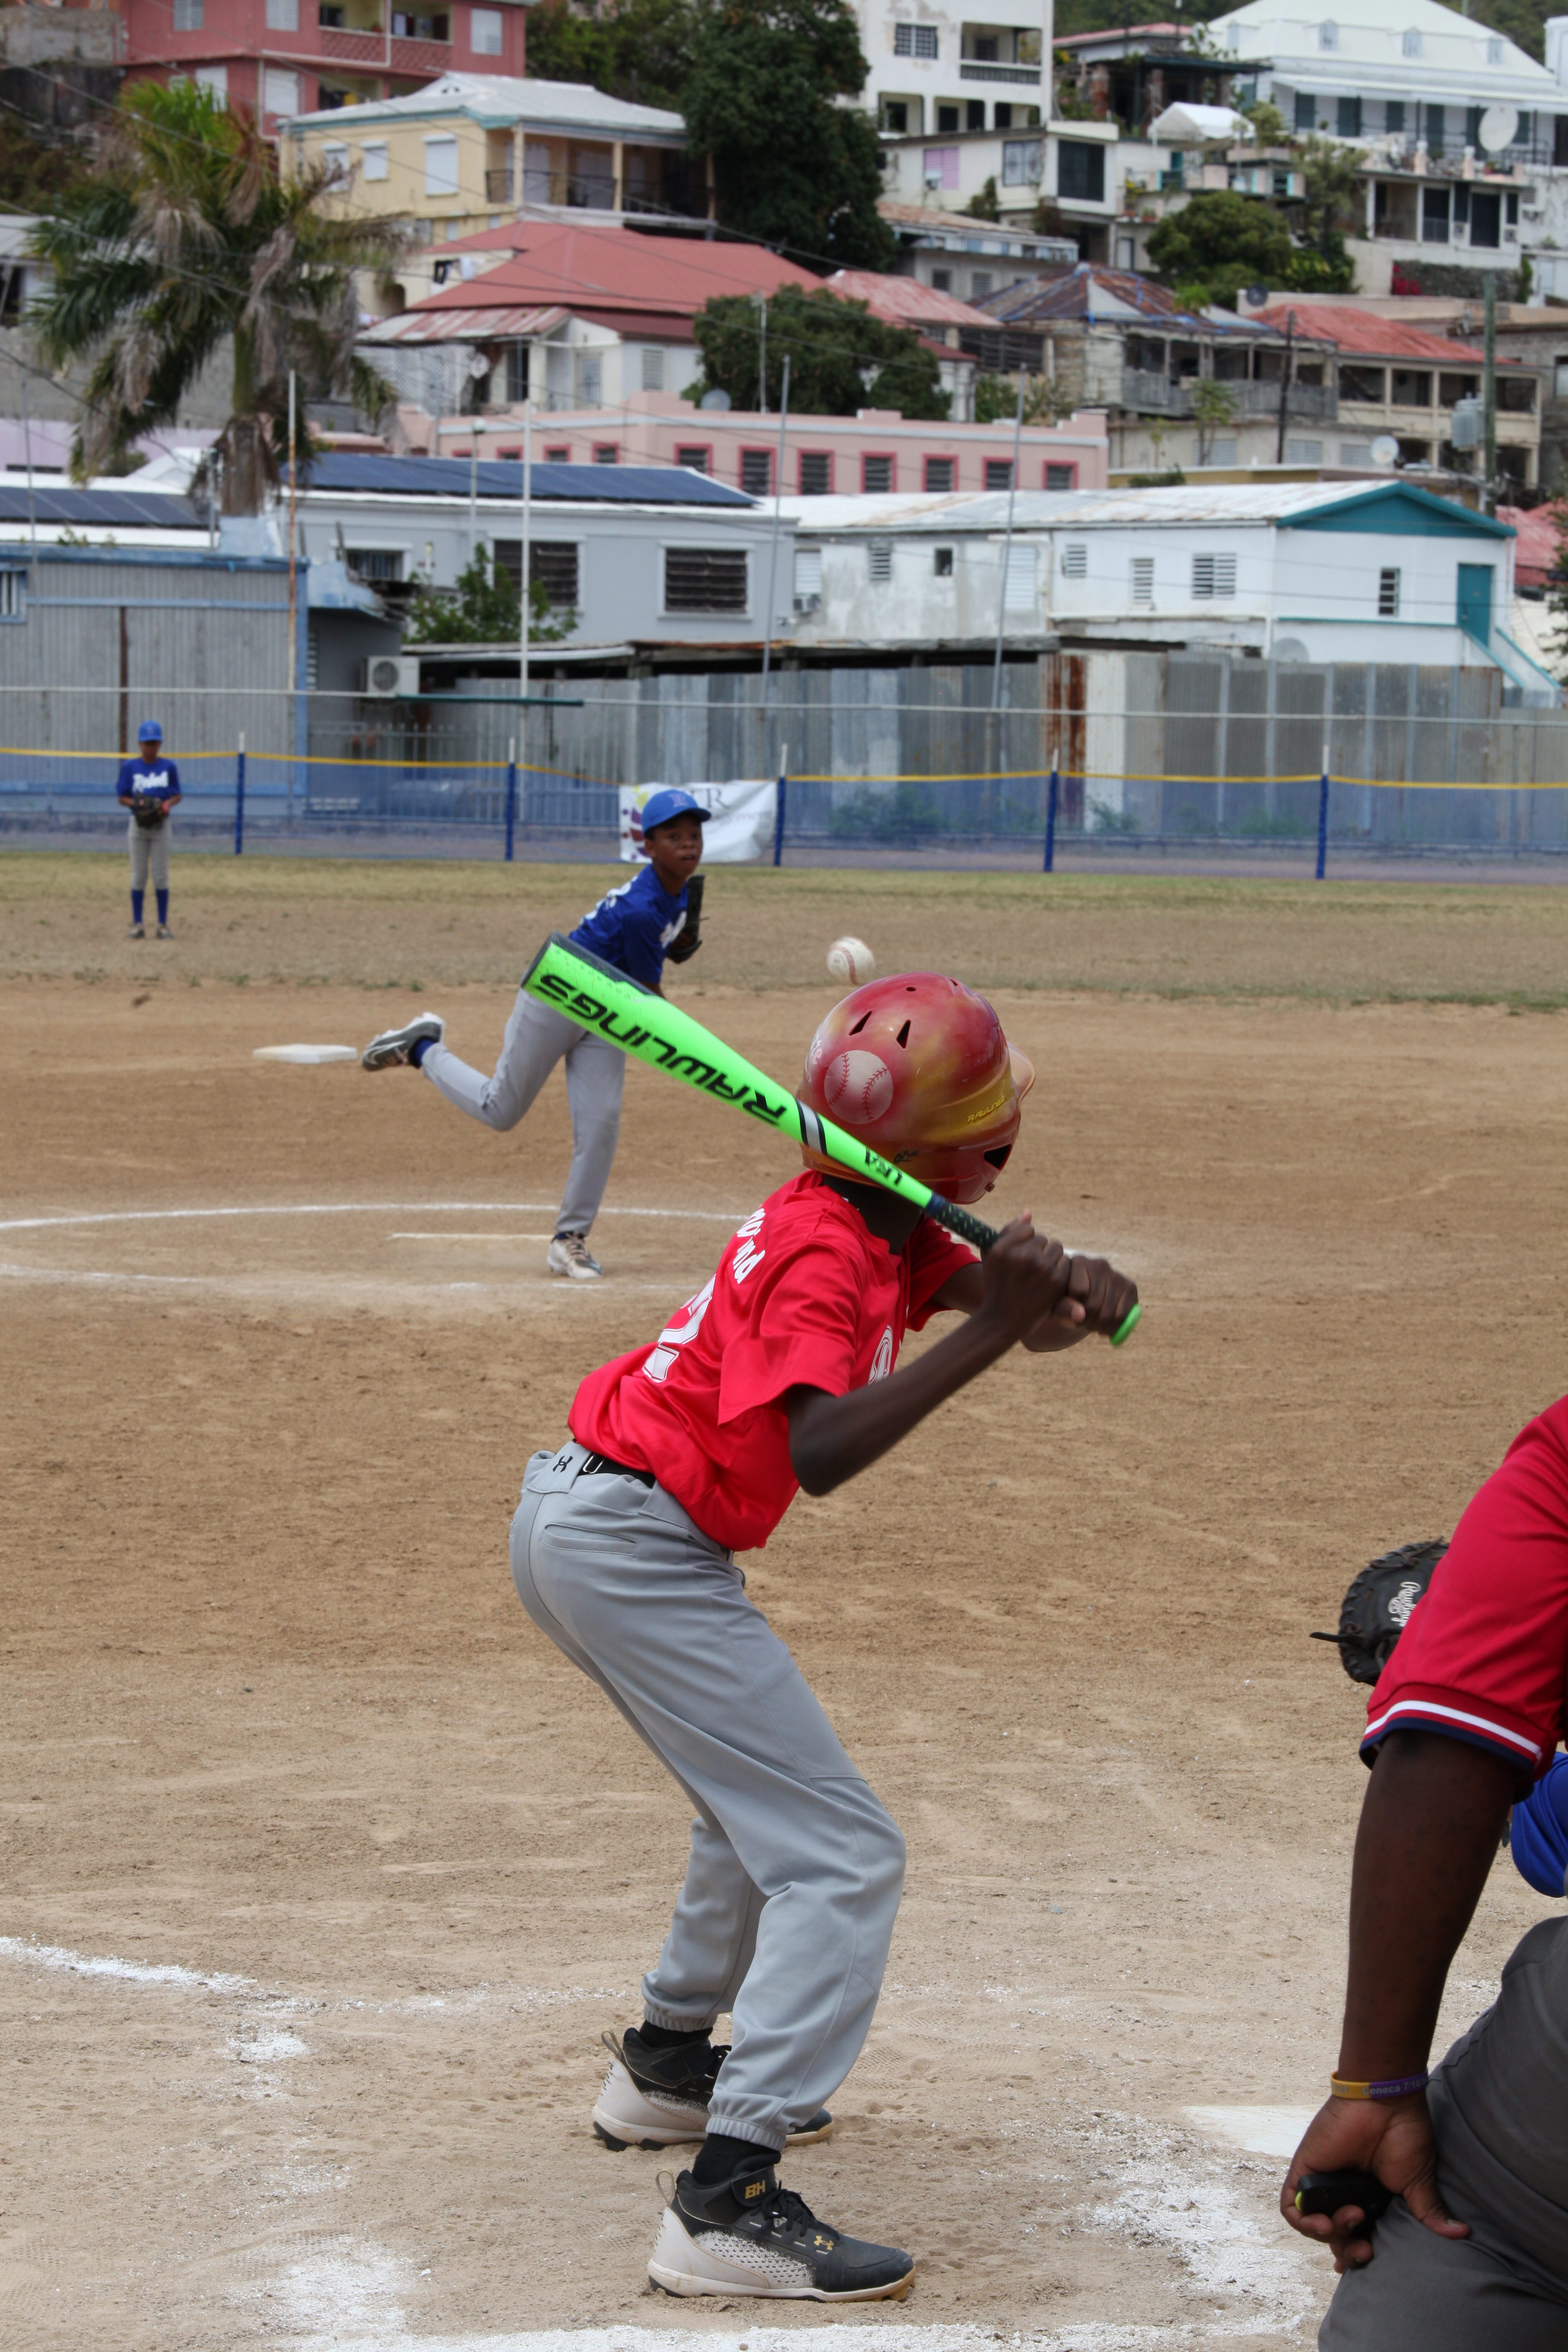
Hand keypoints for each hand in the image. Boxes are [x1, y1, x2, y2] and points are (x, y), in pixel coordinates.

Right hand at [972, 1216, 1073, 1348]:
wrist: (1003, 1319)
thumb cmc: (997, 1284)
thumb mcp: (992, 1256)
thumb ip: (1008, 1231)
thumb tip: (1029, 1212)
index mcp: (1003, 1247)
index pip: (1027, 1229)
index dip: (1025, 1242)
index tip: (1019, 1258)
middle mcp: (1022, 1255)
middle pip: (1042, 1238)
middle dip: (1038, 1251)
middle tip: (1029, 1270)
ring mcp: (1040, 1268)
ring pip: (1056, 1248)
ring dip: (1051, 1259)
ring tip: (1039, 1275)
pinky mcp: (1056, 1280)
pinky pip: (1065, 1262)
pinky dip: (1059, 1270)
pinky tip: (1048, 1282)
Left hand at [1023, 1254, 1137, 1349]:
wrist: (1082, 1301)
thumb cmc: (1064, 1301)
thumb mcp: (1056, 1306)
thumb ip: (1063, 1309)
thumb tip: (1080, 1315)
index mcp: (1078, 1262)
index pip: (1079, 1292)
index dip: (1073, 1310)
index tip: (1068, 1315)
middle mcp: (1099, 1264)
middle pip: (1095, 1304)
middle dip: (1086, 1322)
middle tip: (1081, 1325)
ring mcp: (1116, 1275)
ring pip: (1109, 1312)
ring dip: (1099, 1327)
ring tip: (1091, 1326)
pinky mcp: (1130, 1287)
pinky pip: (1124, 1315)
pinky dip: (1114, 1328)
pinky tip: (1104, 1328)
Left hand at [1280, 2094, 1464, 2272]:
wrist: (1385, 2103)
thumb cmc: (1405, 2135)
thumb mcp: (1418, 2182)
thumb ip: (1429, 2213)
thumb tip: (1461, 2234)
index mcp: (1369, 2198)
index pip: (1356, 2235)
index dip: (1356, 2253)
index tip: (1368, 2258)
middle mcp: (1344, 2192)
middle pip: (1336, 2237)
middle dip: (1348, 2250)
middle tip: (1364, 2248)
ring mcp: (1324, 2181)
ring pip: (1314, 2226)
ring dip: (1331, 2234)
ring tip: (1351, 2217)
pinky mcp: (1306, 2170)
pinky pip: (1290, 2206)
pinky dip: (1302, 2221)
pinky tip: (1323, 2223)